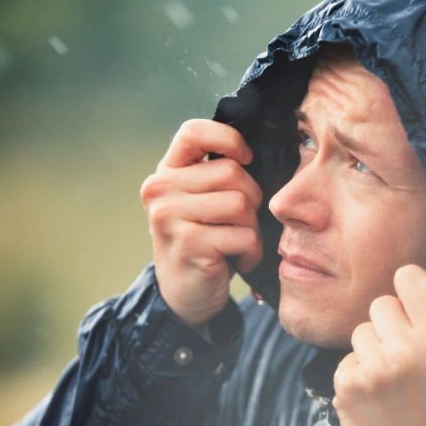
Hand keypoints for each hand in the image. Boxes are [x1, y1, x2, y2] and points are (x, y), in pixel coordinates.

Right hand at [140, 119, 262, 327]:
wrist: (184, 293)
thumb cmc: (204, 240)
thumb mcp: (202, 200)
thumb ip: (218, 172)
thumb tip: (266, 146)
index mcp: (167, 172)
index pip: (194, 131)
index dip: (229, 139)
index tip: (246, 159)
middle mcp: (160, 190)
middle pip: (231, 172)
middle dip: (251, 198)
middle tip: (241, 222)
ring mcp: (170, 217)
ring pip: (240, 203)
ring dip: (252, 228)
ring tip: (238, 242)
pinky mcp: (188, 244)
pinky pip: (244, 235)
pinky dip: (252, 251)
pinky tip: (238, 260)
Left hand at [333, 257, 425, 425]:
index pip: (407, 277)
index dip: (409, 287)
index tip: (414, 305)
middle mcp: (404, 352)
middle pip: (381, 302)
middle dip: (392, 322)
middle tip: (406, 351)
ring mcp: (372, 370)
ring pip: (361, 329)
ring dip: (374, 346)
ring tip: (391, 373)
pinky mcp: (348, 384)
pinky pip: (347, 355)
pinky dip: (359, 369)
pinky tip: (376, 389)